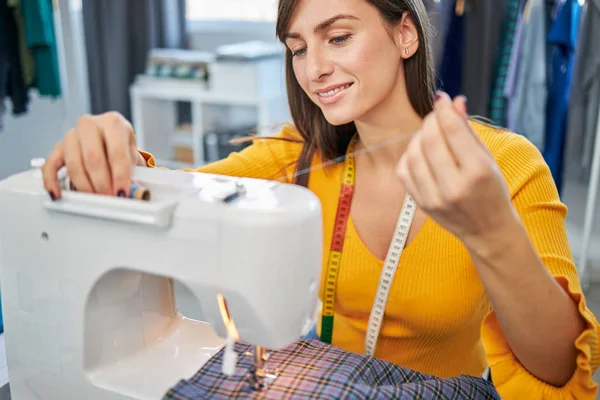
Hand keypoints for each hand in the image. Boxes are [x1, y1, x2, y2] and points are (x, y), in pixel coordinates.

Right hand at [42, 111, 145, 200]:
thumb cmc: (122, 146)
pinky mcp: (58, 148)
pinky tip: (59, 194)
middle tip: (109, 198)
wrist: (110, 138)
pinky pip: (50, 166)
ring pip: (73, 164)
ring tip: (95, 199)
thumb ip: (132, 171)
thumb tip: (132, 193)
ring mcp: (71, 135)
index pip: (117, 152)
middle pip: (93, 158)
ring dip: (85, 186)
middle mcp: (89, 125)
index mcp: (113, 123)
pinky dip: (52, 182)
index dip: (120, 176)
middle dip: (102, 183)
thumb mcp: (133, 154)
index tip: (122, 193)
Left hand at [396, 92, 517, 247]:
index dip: (444, 110)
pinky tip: (420, 152)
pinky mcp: (421, 205)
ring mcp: (435, 198)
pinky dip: (409, 156)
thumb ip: (468, 131)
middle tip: (436, 116)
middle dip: (430, 121)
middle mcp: (454, 187)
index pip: (453, 131)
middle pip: (430, 140)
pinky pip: (404, 171)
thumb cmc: (492, 191)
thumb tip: (454, 101)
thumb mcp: (488, 160)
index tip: (442, 99)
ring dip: (418, 137)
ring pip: (413, 154)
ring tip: (429, 134)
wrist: (488, 230)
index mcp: (477, 172)